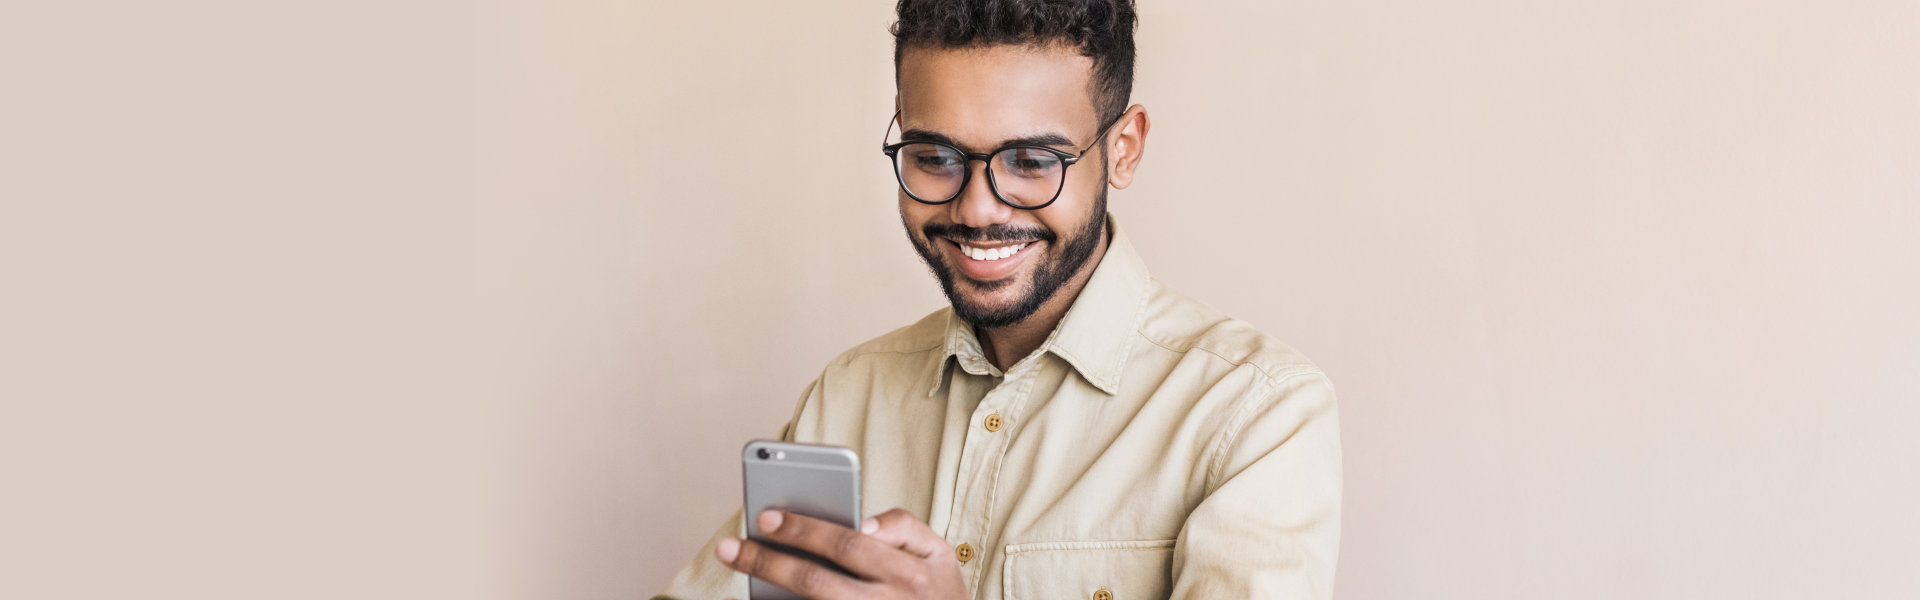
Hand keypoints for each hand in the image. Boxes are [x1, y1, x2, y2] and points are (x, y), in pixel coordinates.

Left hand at [716, 508, 968, 599]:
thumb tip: (860, 522)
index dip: (805, 530)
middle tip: (730, 546)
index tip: (766, 516)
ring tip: (736, 570)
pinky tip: (760, 599)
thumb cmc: (937, 591)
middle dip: (769, 562)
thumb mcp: (938, 553)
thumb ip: (902, 527)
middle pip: (817, 582)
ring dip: (768, 593)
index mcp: (908, 573)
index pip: (848, 544)